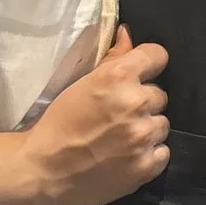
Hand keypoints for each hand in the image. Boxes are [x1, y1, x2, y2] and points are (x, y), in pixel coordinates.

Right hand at [22, 29, 171, 204]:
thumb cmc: (58, 123)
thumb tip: (129, 34)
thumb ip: (112, 58)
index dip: (149, 64)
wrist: (43, 171)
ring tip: (121, 138)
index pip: (158, 55)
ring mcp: (143, 136)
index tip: (140, 75)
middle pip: (160, 94)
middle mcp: (136, 102)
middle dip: (143, 102)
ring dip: (146, 129)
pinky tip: (126, 157)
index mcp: (118, 76)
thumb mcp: (81, 84)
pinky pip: (162, 152)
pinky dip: (148, 155)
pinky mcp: (146, 165)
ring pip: (162, 124)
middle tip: (119, 114)